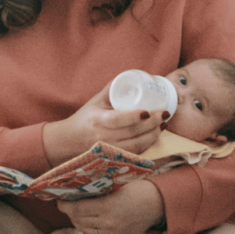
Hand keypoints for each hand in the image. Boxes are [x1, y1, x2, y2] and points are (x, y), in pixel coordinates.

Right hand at [44, 83, 166, 165]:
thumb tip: (132, 75)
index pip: (118, 120)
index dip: (134, 117)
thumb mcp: (96, 101)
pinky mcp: (114, 159)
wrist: (70, 141)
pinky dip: (148, 145)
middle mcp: (103, 138)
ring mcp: (109, 151)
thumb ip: (112, 88)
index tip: (148, 111)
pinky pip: (135, 154)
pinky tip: (156, 135)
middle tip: (165, 113)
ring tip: (163, 124)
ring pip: (137, 146)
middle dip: (152, 124)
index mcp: (97, 120)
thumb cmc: (85, 118)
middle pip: (132, 133)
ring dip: (154, 135)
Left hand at [57, 180, 164, 233]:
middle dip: (69, 213)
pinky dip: (87, 231)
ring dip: (77, 223)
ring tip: (74, 215)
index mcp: (109, 206)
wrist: (158, 203)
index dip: (65, 205)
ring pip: (85, 231)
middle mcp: (110, 223)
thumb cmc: (137, 189)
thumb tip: (75, 192)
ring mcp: (114, 233)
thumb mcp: (116, 186)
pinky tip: (83, 225)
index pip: (78, 209)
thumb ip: (97, 191)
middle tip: (65, 205)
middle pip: (79, 221)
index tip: (59, 201)